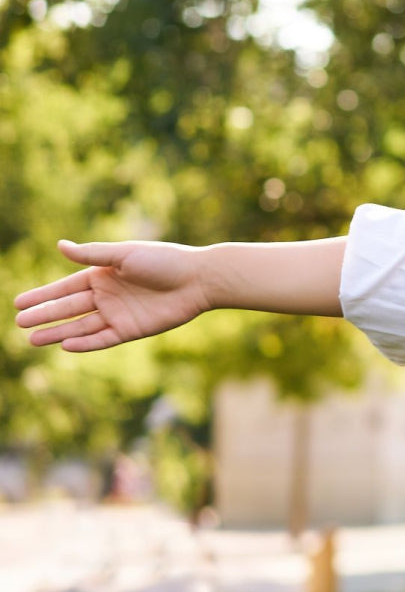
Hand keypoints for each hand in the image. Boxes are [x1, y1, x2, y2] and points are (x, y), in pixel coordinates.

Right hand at [13, 239, 211, 351]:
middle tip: (19, 324)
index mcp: (104, 274)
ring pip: (81, 326)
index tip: (18, 303)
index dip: (43, 295)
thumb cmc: (163, 260)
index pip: (66, 287)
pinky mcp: (131, 330)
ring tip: (33, 340)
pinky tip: (66, 346)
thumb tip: (60, 245)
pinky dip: (85, 343)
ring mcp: (118, 313)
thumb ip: (93, 254)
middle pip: (69, 308)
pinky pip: (102, 339)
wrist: (198, 279)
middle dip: (45, 315)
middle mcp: (108, 295)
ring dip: (58, 332)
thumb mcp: (125, 255)